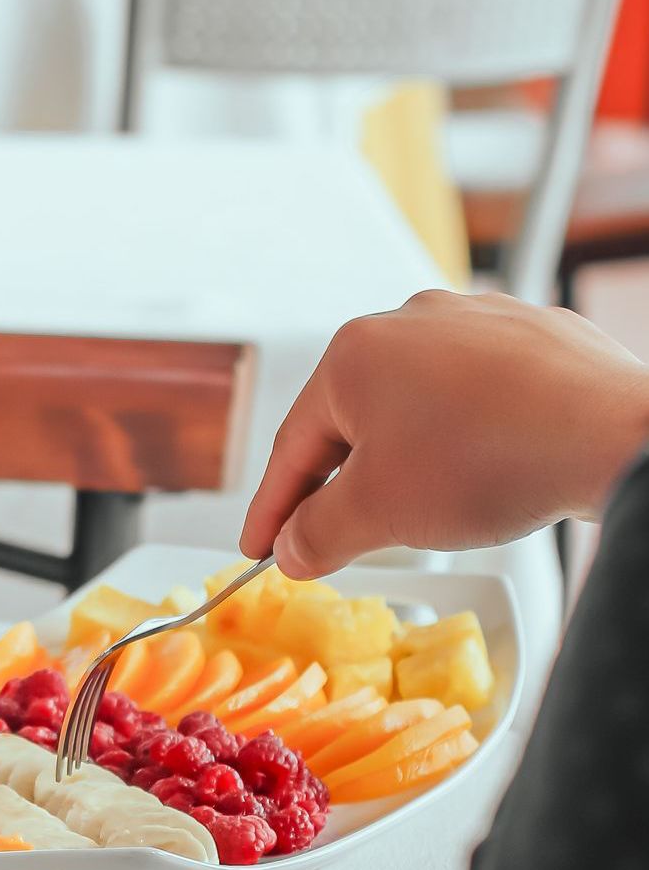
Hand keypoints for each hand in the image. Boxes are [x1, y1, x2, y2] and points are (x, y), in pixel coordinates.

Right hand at [240, 290, 648, 578]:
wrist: (608, 434)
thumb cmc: (491, 456)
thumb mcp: (377, 514)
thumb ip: (317, 535)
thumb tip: (295, 548)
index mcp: (353, 354)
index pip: (291, 447)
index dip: (272, 509)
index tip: (262, 546)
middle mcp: (409, 321)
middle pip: (354, 420)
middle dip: (346, 483)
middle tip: (343, 537)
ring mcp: (475, 321)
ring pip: (418, 405)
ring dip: (410, 458)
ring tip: (430, 506)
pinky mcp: (532, 336)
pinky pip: (479, 395)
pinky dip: (469, 436)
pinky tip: (486, 470)